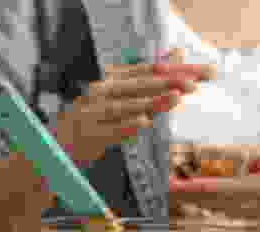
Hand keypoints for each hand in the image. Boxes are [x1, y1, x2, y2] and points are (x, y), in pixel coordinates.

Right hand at [54, 51, 215, 163]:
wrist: (58, 147)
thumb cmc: (96, 121)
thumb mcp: (122, 99)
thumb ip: (150, 82)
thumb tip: (177, 55)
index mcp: (111, 82)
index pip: (146, 71)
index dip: (174, 71)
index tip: (202, 74)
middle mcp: (101, 93)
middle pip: (139, 85)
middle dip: (168, 84)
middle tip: (193, 84)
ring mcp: (93, 113)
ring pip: (126, 105)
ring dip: (151, 102)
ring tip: (175, 98)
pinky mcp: (89, 135)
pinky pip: (111, 129)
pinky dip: (127, 125)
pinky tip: (144, 122)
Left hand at [168, 128, 259, 220]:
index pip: (229, 189)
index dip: (203, 189)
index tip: (178, 187)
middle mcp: (253, 202)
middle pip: (212, 200)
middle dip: (187, 195)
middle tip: (160, 185)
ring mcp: (249, 209)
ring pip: (212, 206)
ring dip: (190, 199)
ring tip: (164, 187)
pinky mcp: (247, 209)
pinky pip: (218, 206)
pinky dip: (200, 199)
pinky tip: (183, 189)